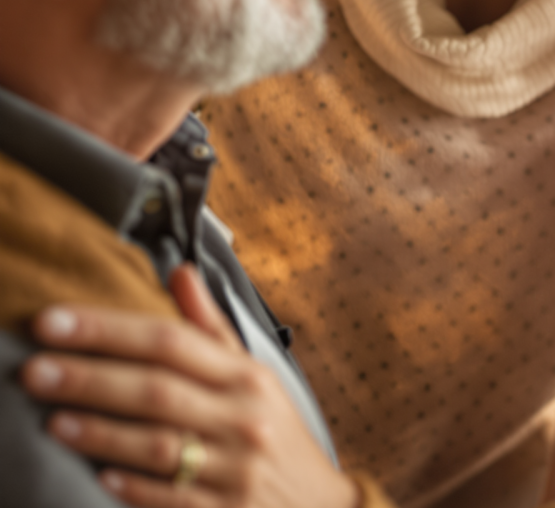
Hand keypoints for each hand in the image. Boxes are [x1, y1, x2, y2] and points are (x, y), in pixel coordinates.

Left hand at [20, 265, 357, 507]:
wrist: (318, 505)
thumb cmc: (275, 431)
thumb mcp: (255, 373)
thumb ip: (210, 326)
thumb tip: (178, 271)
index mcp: (246, 374)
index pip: (171, 340)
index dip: (110, 329)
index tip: (56, 321)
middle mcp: (243, 415)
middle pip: (158, 389)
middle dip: (91, 377)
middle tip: (35, 368)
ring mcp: (235, 467)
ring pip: (158, 444)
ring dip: (101, 432)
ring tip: (54, 419)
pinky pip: (172, 499)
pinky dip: (134, 487)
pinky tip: (99, 476)